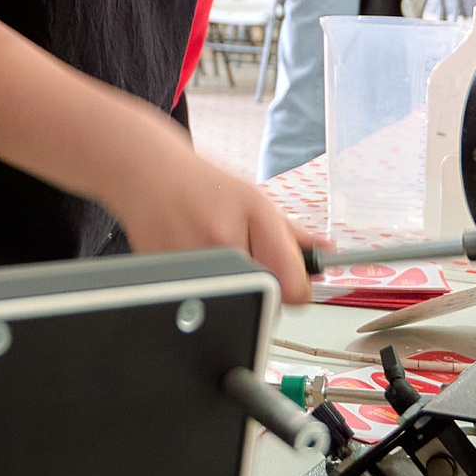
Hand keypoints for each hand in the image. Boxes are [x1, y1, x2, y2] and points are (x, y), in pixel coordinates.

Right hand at [109, 157, 315, 304]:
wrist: (147, 174)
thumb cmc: (200, 185)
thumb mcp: (255, 199)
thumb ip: (294, 233)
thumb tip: (328, 253)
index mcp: (254, 221)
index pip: (295, 287)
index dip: (299, 288)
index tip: (294, 282)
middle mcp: (224, 246)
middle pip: (266, 300)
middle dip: (265, 286)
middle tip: (247, 259)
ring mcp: (194, 267)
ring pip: (235, 302)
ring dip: (234, 287)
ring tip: (218, 255)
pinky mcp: (170, 280)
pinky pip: (206, 298)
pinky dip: (207, 287)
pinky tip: (196, 258)